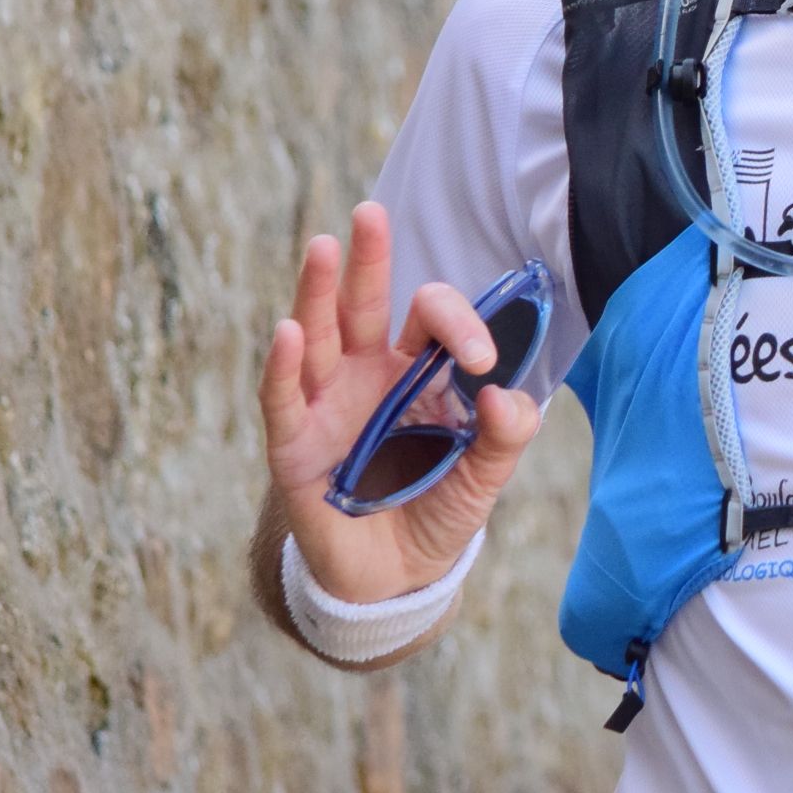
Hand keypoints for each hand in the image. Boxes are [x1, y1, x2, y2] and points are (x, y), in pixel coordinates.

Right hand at [258, 202, 544, 605]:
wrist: (394, 580)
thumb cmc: (437, 513)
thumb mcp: (483, 479)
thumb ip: (504, 438)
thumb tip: (509, 396)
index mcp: (417, 373)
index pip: (432, 322)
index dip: (458, 326)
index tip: (482, 360)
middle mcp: (367, 376)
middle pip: (364, 305)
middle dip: (368, 260)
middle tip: (371, 212)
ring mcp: (326, 405)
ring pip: (318, 336)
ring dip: (316, 293)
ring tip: (322, 246)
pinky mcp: (294, 445)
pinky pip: (284, 398)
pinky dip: (284, 366)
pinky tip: (288, 330)